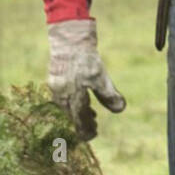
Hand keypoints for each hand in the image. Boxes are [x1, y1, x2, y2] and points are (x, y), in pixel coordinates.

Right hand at [47, 19, 125, 140]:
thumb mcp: (101, 78)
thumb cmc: (86, 59)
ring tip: (92, 115)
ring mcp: (55, 90)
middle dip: (84, 123)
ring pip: (67, 108)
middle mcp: (61, 97)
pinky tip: (81, 100)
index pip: (79, 122)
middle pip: (72, 117)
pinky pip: (63, 99)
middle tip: (95, 127)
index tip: (93, 135)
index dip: (87, 131)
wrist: (69, 40)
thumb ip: (109, 96)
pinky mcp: (54, 82)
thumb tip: (120, 110)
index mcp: (72, 99)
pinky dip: (73, 103)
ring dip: (79, 113)